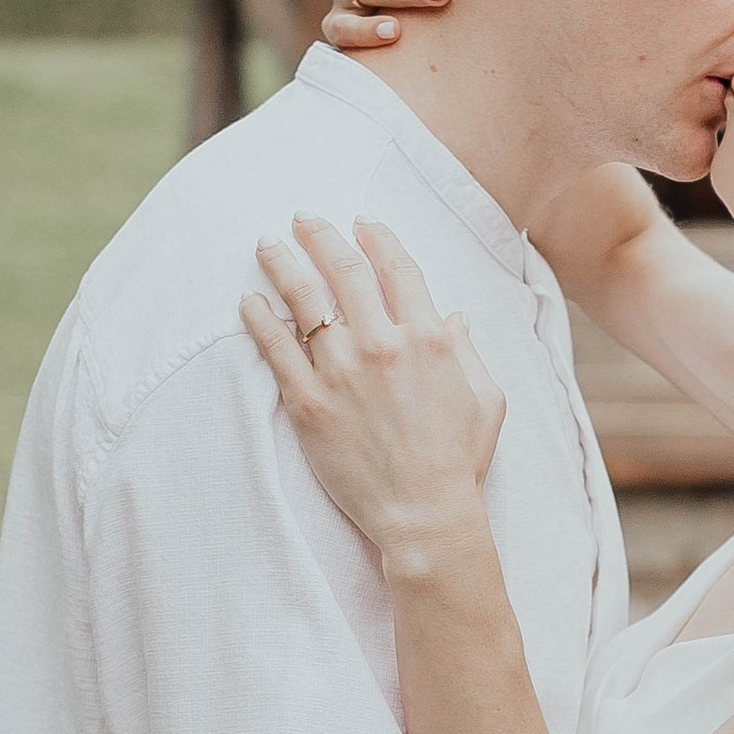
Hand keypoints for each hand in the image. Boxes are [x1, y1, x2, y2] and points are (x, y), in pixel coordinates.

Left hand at [241, 216, 505, 567]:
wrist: (423, 514)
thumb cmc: (459, 461)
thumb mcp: (486, 399)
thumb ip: (467, 351)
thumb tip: (454, 316)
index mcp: (428, 337)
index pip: (397, 268)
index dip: (377, 238)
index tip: (361, 224)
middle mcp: (383, 344)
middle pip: (343, 271)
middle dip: (320, 236)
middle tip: (302, 219)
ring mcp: (341, 372)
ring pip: (303, 300)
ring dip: (282, 265)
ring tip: (266, 245)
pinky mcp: (308, 403)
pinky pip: (275, 349)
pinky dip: (258, 320)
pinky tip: (248, 302)